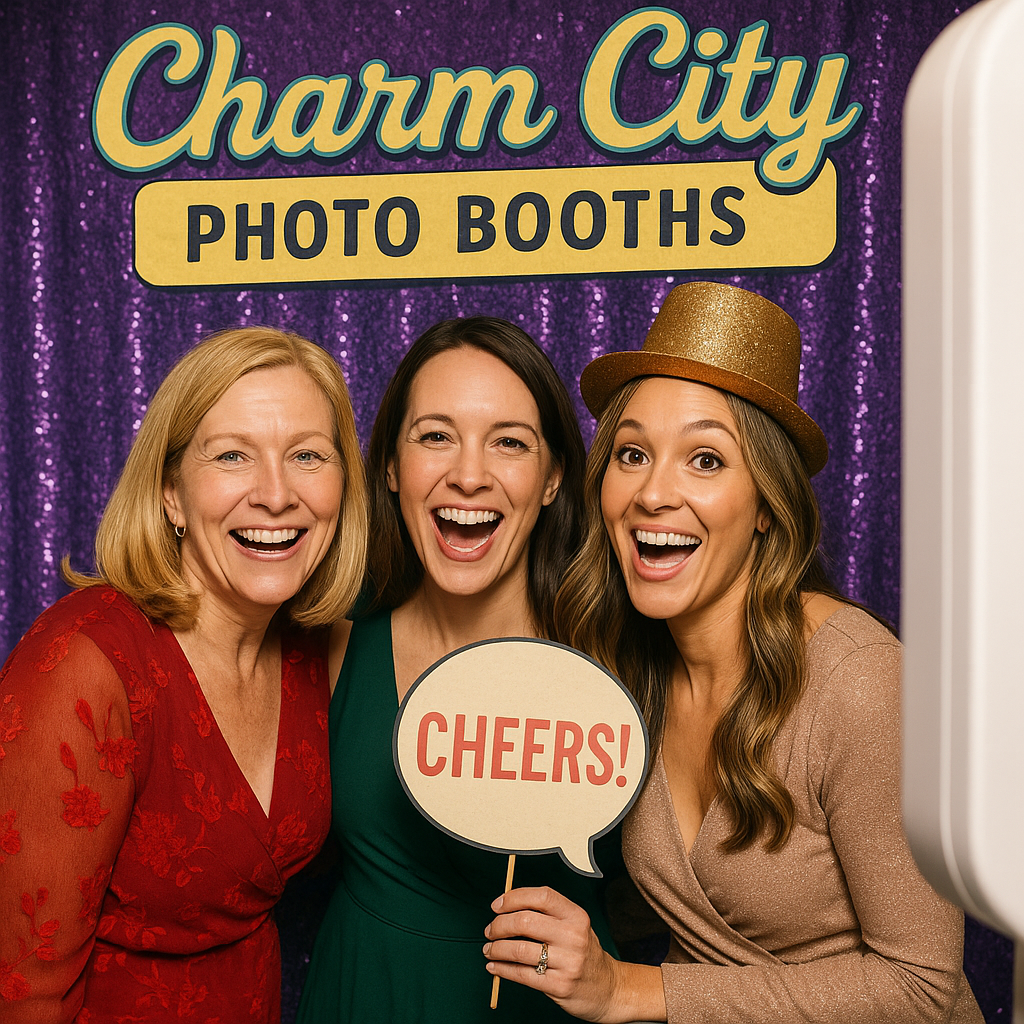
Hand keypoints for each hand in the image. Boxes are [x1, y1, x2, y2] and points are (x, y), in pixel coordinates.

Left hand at [483, 886, 663, 1022]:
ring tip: (489, 949)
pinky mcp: (560, 985)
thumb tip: (506, 907)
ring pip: (519, 949)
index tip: (497, 905)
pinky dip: (502, 969)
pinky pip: (522, 974)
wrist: (608, 989)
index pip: (541, 896)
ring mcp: (568, 962)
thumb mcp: (574, 926)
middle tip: (490, 930)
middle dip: (499, 925)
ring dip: (496, 949)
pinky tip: (495, 966)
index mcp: (576, 916)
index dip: (514, 897)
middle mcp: (574, 936)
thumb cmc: (584, 952)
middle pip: (525, 922)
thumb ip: (547, 915)